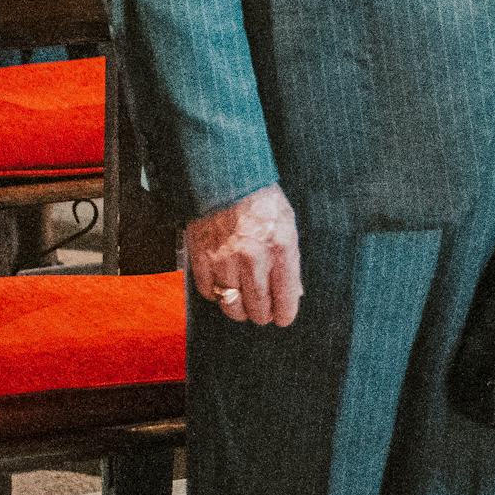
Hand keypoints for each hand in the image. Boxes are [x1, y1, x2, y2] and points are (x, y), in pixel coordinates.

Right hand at [184, 183, 302, 327]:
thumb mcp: (286, 224)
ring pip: (232, 305)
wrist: (226, 177)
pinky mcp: (201, 257)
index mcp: (280, 247)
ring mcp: (225, 259)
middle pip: (258, 307)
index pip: (285, 297)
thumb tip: (293, 292)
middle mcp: (253, 257)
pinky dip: (215, 293)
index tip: (282, 318)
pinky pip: (208, 292)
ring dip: (238, 309)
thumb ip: (290, 259)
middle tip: (262, 312)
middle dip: (262, 314)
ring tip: (242, 304)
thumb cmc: (261, 199)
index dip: (284, 314)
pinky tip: (222, 285)